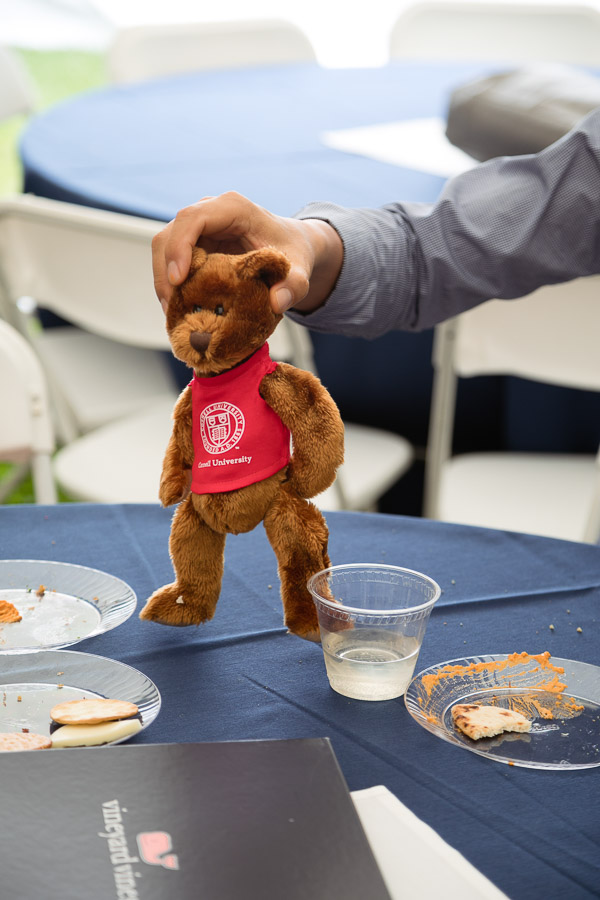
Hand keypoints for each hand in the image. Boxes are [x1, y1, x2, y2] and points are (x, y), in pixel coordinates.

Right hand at [152, 192, 342, 314]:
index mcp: (233, 208)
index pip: (193, 218)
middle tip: (171, 308)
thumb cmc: (294, 252)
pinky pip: (172, 261)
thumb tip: (276, 303)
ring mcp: (199, 227)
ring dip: (164, 282)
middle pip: (170, 234)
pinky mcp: (194, 243)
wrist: (292, 246)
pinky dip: (171, 286)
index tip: (178, 280)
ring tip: (174, 314)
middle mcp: (210, 212)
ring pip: (165, 248)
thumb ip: (295, 285)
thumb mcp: (301, 270)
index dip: (179, 247)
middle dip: (164, 272)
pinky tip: (180, 310)